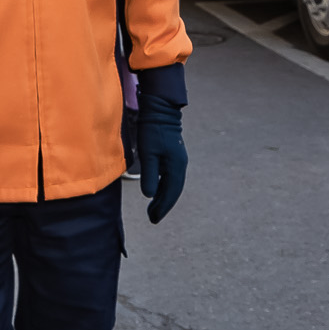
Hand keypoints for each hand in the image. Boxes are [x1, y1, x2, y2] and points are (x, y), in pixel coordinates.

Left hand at [135, 92, 186, 223]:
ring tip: (153, 209)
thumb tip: (150, 195)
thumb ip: (150, 175)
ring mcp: (178, 161)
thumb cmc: (153, 130)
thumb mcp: (148, 153)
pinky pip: (170, 177)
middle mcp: (180, 165)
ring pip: (172, 185)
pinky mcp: (173, 156)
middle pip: (173, 191)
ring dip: (163, 197)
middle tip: (153, 218)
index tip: (154, 219)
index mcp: (176, 167)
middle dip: (163, 205)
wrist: (160, 111)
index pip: (170, 192)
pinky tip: (156, 191)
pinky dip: (164, 187)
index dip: (162, 207)